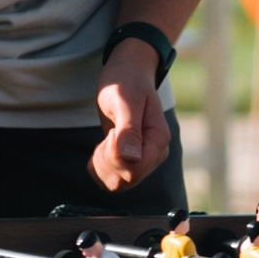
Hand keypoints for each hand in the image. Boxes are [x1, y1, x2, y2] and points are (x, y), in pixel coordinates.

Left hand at [92, 38, 171, 190]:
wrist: (127, 73)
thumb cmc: (126, 82)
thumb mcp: (125, 101)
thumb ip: (129, 131)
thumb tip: (131, 160)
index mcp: (159, 140)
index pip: (134, 171)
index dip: (114, 157)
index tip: (113, 132)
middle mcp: (154, 154)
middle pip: (125, 181)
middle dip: (106, 160)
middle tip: (108, 133)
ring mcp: (144, 159)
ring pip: (117, 184)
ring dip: (102, 165)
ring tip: (105, 139)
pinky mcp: (131, 161)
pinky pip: (111, 180)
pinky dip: (99, 168)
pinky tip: (102, 147)